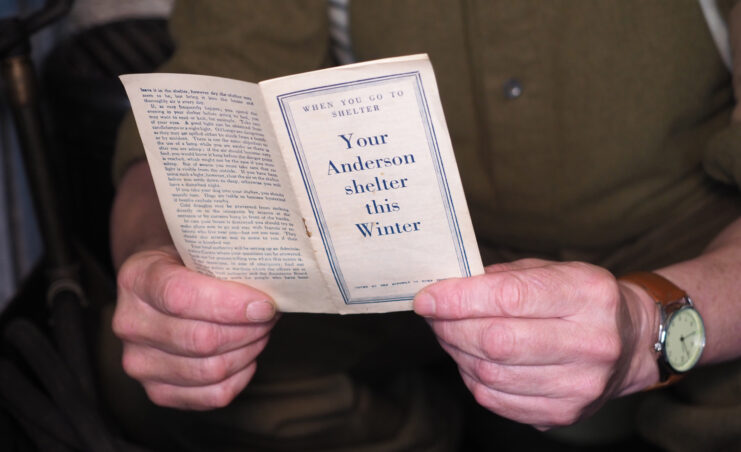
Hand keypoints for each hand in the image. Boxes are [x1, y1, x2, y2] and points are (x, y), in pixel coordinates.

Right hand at [113, 245, 277, 409]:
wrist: (159, 287)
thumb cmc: (187, 265)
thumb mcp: (198, 248)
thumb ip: (227, 262)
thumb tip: (276, 282)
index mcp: (137, 279)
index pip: (181, 297)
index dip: (230, 304)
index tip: (264, 304)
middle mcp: (130, 323)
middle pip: (201, 340)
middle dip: (248, 329)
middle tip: (269, 315)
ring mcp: (140, 362)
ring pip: (210, 370)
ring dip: (248, 350)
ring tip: (260, 331)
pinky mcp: (157, 391)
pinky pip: (213, 395)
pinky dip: (240, 376)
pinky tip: (247, 356)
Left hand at [413, 259, 657, 428]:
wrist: (630, 342)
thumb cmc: (580, 299)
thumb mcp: (551, 270)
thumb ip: (500, 278)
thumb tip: (445, 290)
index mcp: (587, 294)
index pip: (510, 297)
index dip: (458, 299)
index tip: (426, 298)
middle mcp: (591, 343)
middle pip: (496, 341)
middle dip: (450, 326)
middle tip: (433, 314)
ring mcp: (580, 385)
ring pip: (490, 374)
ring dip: (456, 352)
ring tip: (449, 333)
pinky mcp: (564, 414)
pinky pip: (496, 400)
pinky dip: (471, 378)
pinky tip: (471, 359)